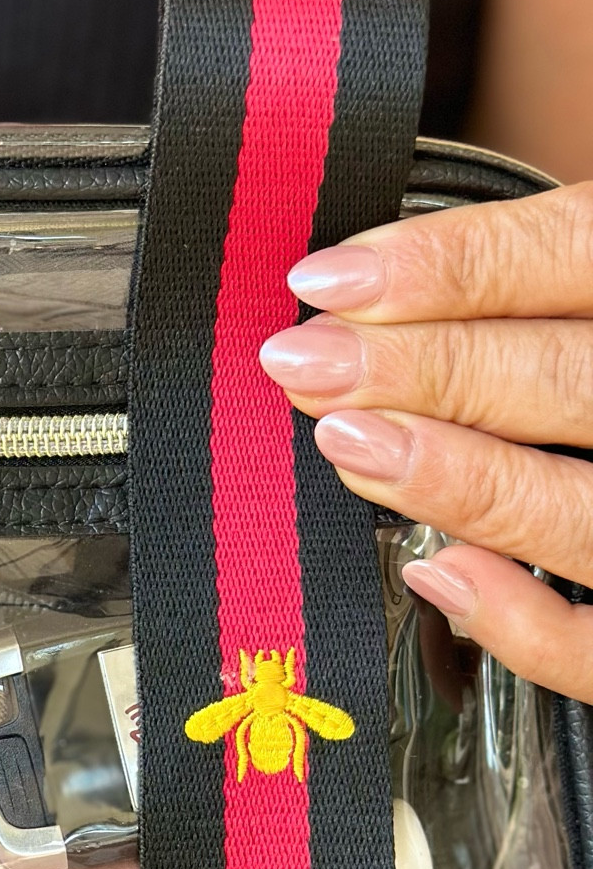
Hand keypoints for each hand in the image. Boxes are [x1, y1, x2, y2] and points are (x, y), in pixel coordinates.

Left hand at [257, 181, 592, 701]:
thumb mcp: (592, 295)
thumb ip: (525, 286)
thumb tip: (360, 295)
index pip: (572, 250)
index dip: (446, 267)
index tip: (324, 282)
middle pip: (560, 379)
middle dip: (417, 370)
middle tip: (305, 365)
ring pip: (575, 506)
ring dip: (448, 476)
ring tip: (345, 441)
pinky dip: (514, 618)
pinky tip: (435, 572)